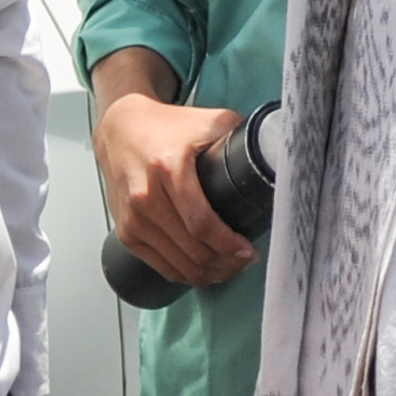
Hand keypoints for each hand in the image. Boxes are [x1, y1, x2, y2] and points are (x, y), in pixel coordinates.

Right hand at [95, 66, 252, 286]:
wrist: (120, 129)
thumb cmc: (165, 126)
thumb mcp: (207, 121)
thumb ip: (240, 134)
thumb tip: (274, 152)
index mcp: (168, 170)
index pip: (202, 224)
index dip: (229, 245)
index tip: (249, 250)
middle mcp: (146, 198)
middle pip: (192, 250)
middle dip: (226, 263)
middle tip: (246, 260)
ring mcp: (133, 219)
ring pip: (178, 264)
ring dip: (209, 273)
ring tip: (230, 267)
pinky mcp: (126, 232)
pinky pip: (160, 265)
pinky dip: (185, 274)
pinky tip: (205, 270)